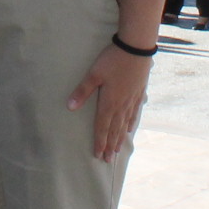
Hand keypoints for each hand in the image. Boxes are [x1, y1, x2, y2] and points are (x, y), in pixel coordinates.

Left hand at [68, 41, 150, 160]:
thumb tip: (69, 107)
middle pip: (114, 130)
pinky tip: (130, 129)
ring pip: (125, 124)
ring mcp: (131, 100)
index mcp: (109, 102)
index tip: (98, 155)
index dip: (99, 142)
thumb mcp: (94, 74)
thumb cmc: (112, 60)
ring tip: (118, 150)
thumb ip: (82, 91)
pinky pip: (134, 113)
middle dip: (110, 145)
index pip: (102, 127)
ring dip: (120, 138)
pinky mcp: (139, 93)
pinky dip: (131, 123)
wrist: (136, 48)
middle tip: (108, 160)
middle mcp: (121, 105)